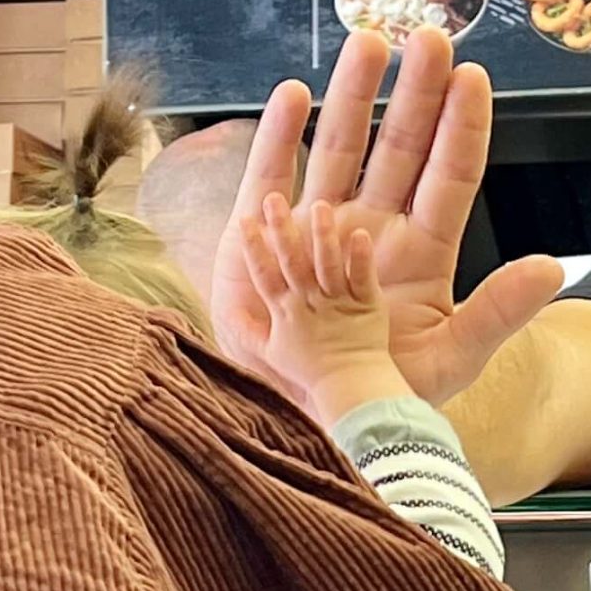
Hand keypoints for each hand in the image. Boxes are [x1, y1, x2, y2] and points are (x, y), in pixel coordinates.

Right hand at [208, 27, 563, 407]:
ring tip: (366, 42)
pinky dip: (281, 135)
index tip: (474, 76)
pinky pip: (274, 174)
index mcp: (422, 252)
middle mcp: (373, 226)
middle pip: (399, 145)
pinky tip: (293, 94)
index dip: (461, 126)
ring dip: (353, 94)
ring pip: (341, 146)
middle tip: (426, 34)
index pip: (449, 175)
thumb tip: (551, 269)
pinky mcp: (266, 236)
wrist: (303, 421)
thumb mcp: (449, 361)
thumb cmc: (380, 398)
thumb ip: (498, 314)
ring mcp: (319, 226)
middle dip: (414, 90)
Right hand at [233, 195, 408, 428]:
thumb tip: (224, 314)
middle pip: (291, 263)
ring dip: (322, 237)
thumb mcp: (269, 353)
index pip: (263, 275)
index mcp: (284, 312)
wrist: (347, 391)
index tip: (245, 219)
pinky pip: (361, 280)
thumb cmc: (308, 373)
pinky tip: (359, 235)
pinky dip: (359, 259)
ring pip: (327, 266)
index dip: (253, 248)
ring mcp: (336, 304)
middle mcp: (307, 305)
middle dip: (281, 230)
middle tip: (273, 199)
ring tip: (320, 207)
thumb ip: (248, 329)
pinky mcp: (366, 307)